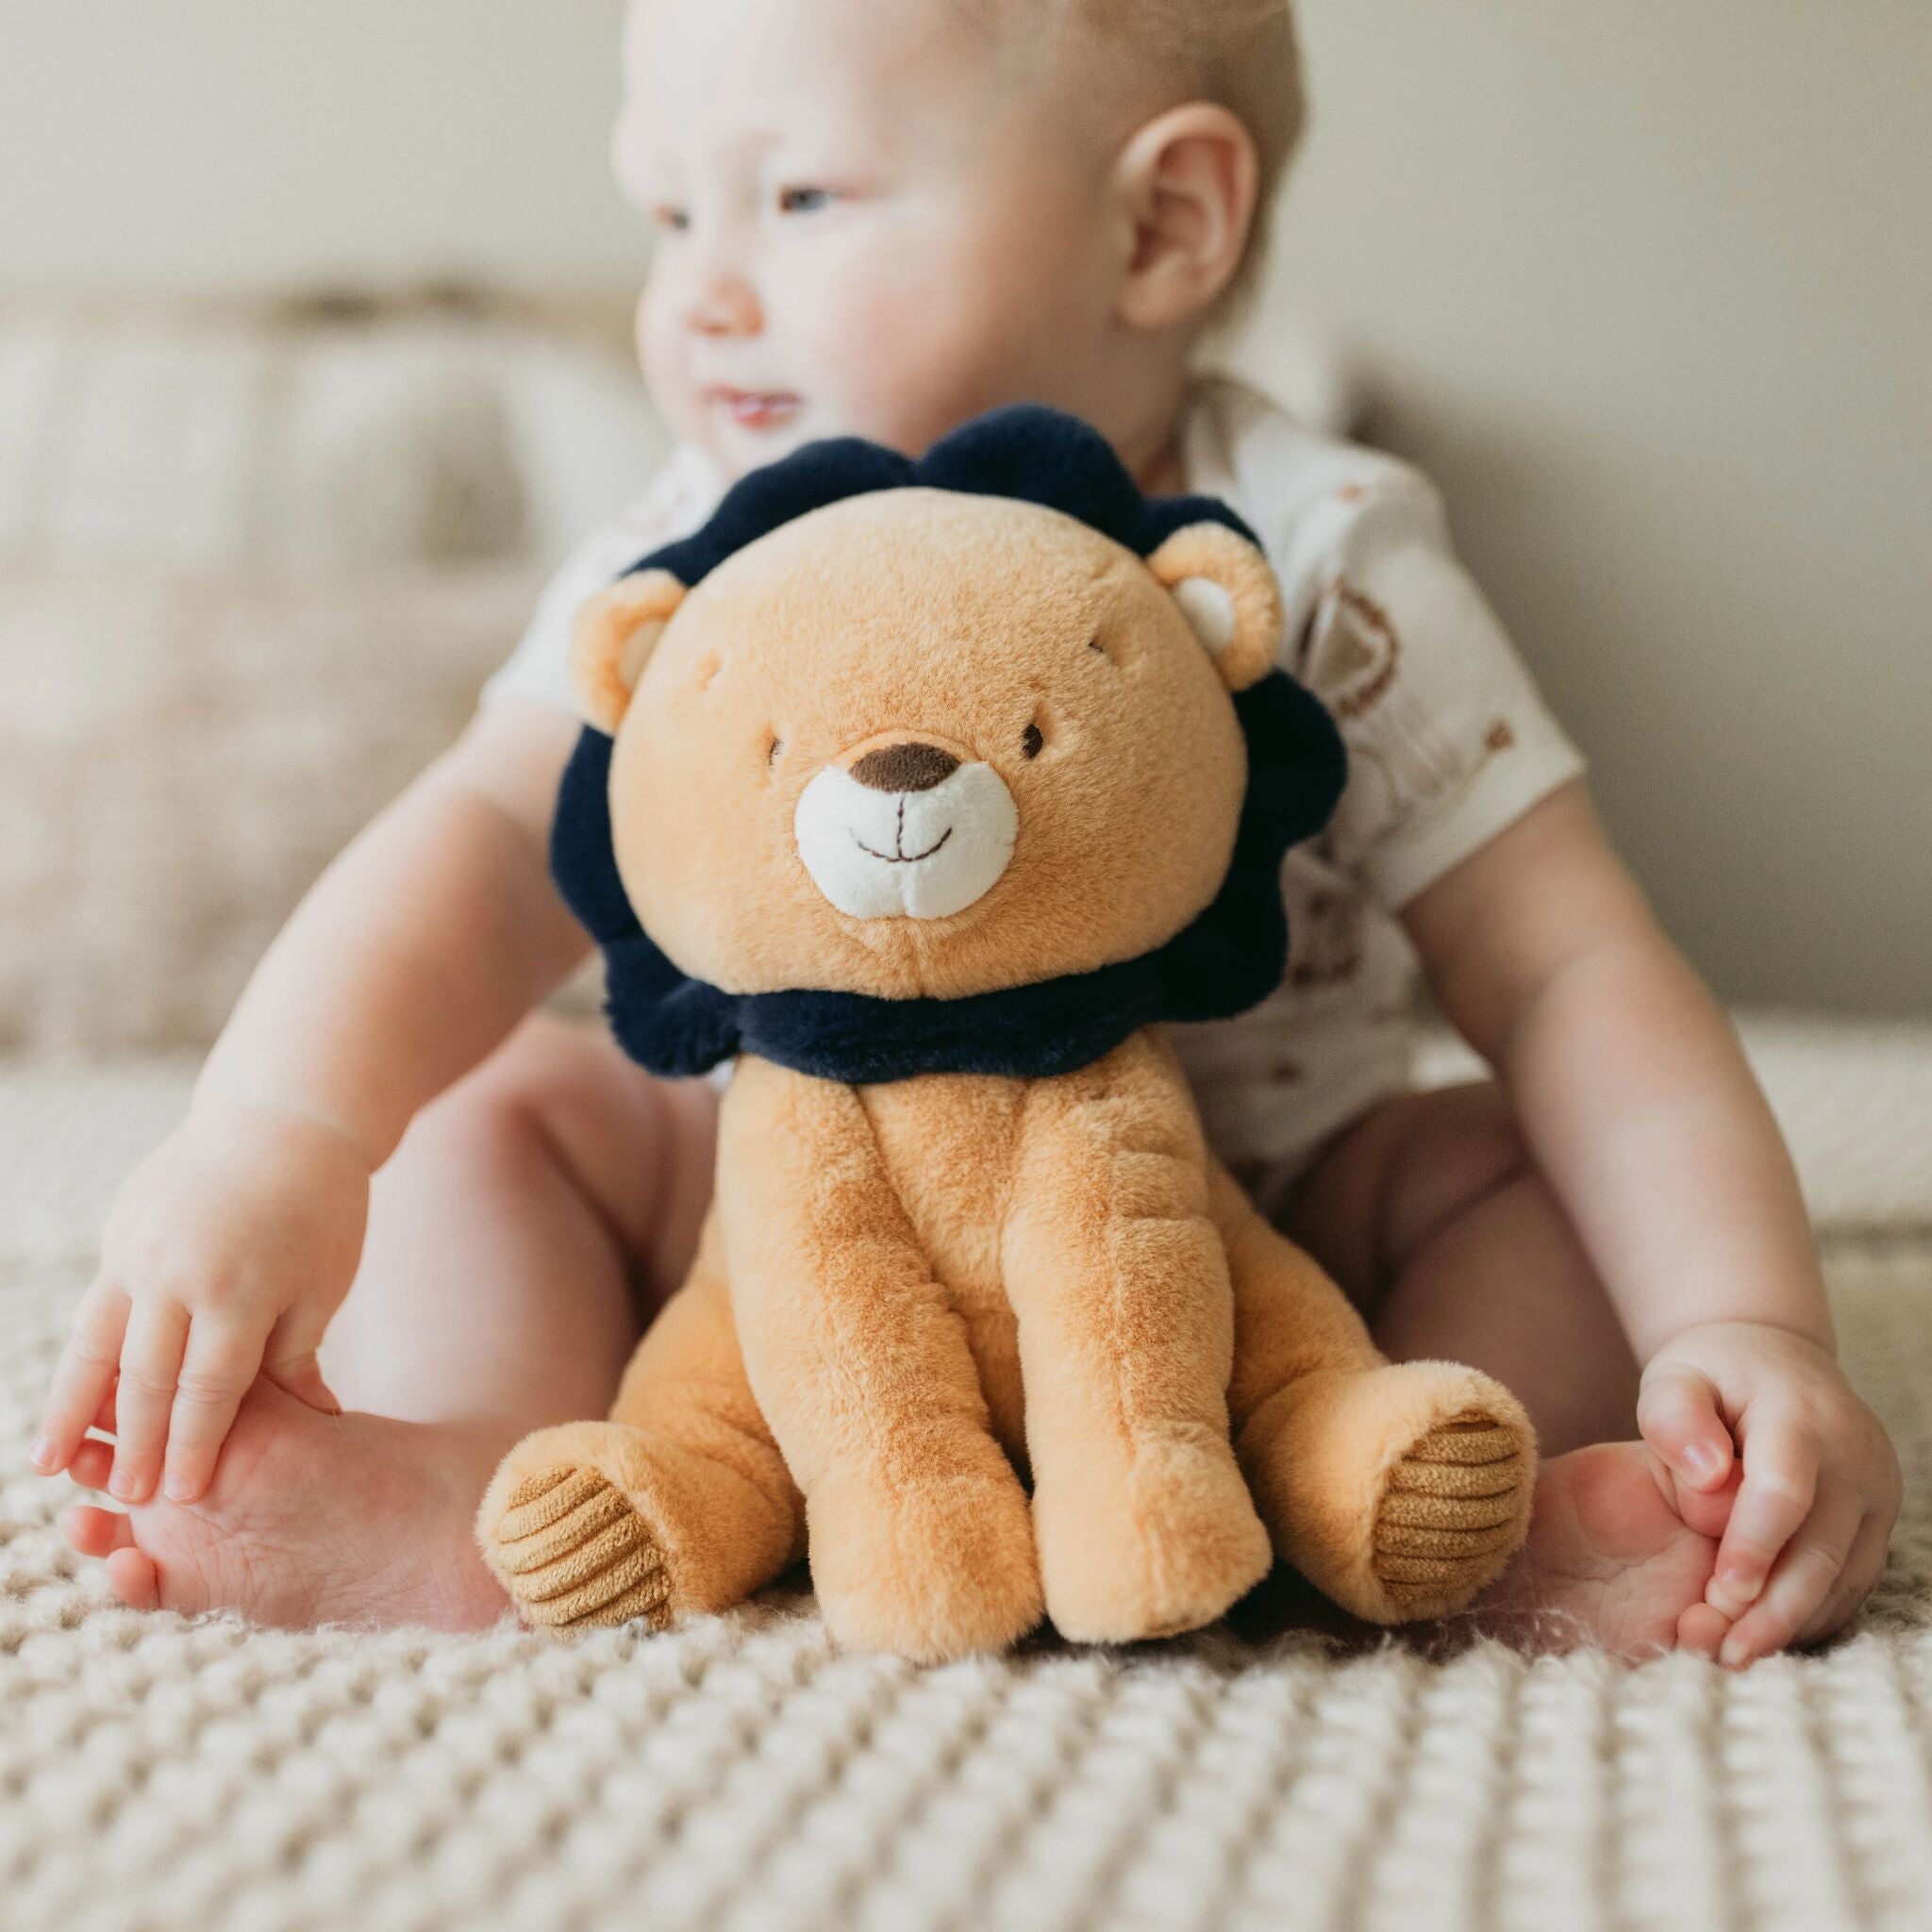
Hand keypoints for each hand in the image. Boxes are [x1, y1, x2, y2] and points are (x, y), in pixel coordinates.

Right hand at [31, 1096, 370, 1504]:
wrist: (281, 1120)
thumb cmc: (321, 1208)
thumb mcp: (325, 1281)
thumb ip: (299, 1353)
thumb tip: (319, 1419)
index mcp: (240, 1290)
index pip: (210, 1389)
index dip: (196, 1447)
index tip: (185, 1498)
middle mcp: (179, 1273)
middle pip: (148, 1376)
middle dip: (135, 1444)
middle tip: (126, 1500)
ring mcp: (139, 1250)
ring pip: (95, 1345)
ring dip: (71, 1409)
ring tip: (47, 1464)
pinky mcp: (119, 1233)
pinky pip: (95, 1307)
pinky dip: (77, 1358)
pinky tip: (63, 1398)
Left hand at [1639, 1320, 1899, 1666]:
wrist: (1778, 1361)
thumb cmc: (1712, 1374)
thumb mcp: (1675, 1376)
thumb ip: (1675, 1417)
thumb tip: (1708, 1475)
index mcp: (1799, 1413)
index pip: (1785, 1490)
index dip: (1754, 1547)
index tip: (1719, 1595)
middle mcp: (1852, 1454)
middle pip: (1821, 1547)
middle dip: (1771, 1608)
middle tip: (1721, 1651)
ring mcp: (1876, 1490)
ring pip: (1842, 1575)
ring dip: (1790, 1623)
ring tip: (1734, 1656)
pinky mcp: (1879, 1521)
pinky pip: (1851, 1581)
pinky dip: (1810, 1614)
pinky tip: (1766, 1638)